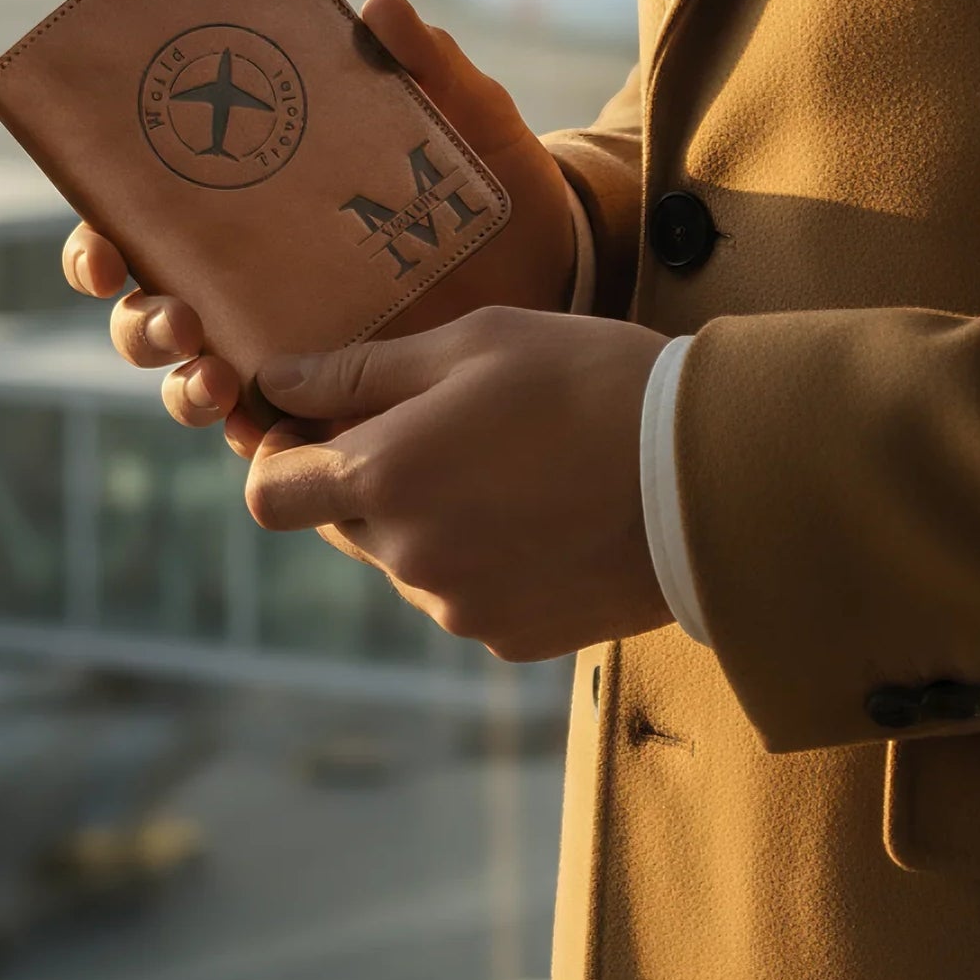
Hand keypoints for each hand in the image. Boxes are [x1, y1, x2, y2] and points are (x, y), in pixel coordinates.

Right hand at [61, 0, 583, 453]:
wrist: (562, 261)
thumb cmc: (491, 182)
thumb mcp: (467, 118)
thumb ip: (429, 67)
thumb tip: (380, 9)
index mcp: (252, 212)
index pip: (143, 226)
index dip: (101, 239)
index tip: (105, 243)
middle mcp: (249, 285)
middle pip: (148, 311)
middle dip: (139, 321)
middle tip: (176, 316)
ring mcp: (286, 350)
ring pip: (193, 382)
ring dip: (182, 387)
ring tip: (214, 378)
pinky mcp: (333, 403)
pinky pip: (271, 435)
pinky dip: (255, 441)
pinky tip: (267, 436)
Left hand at [243, 306, 673, 660]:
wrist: (708, 475)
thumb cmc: (588, 381)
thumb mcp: (475, 341)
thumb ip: (362, 369)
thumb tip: (276, 378)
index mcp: (386, 476)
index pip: (270, 494)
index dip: (281, 455)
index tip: (322, 420)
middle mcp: (408, 557)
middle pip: (337, 525)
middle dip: (363, 477)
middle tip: (439, 424)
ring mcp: (461, 607)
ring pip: (403, 559)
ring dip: (427, 517)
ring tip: (511, 463)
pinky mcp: (512, 637)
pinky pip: (464, 594)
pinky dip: (482, 556)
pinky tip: (543, 511)